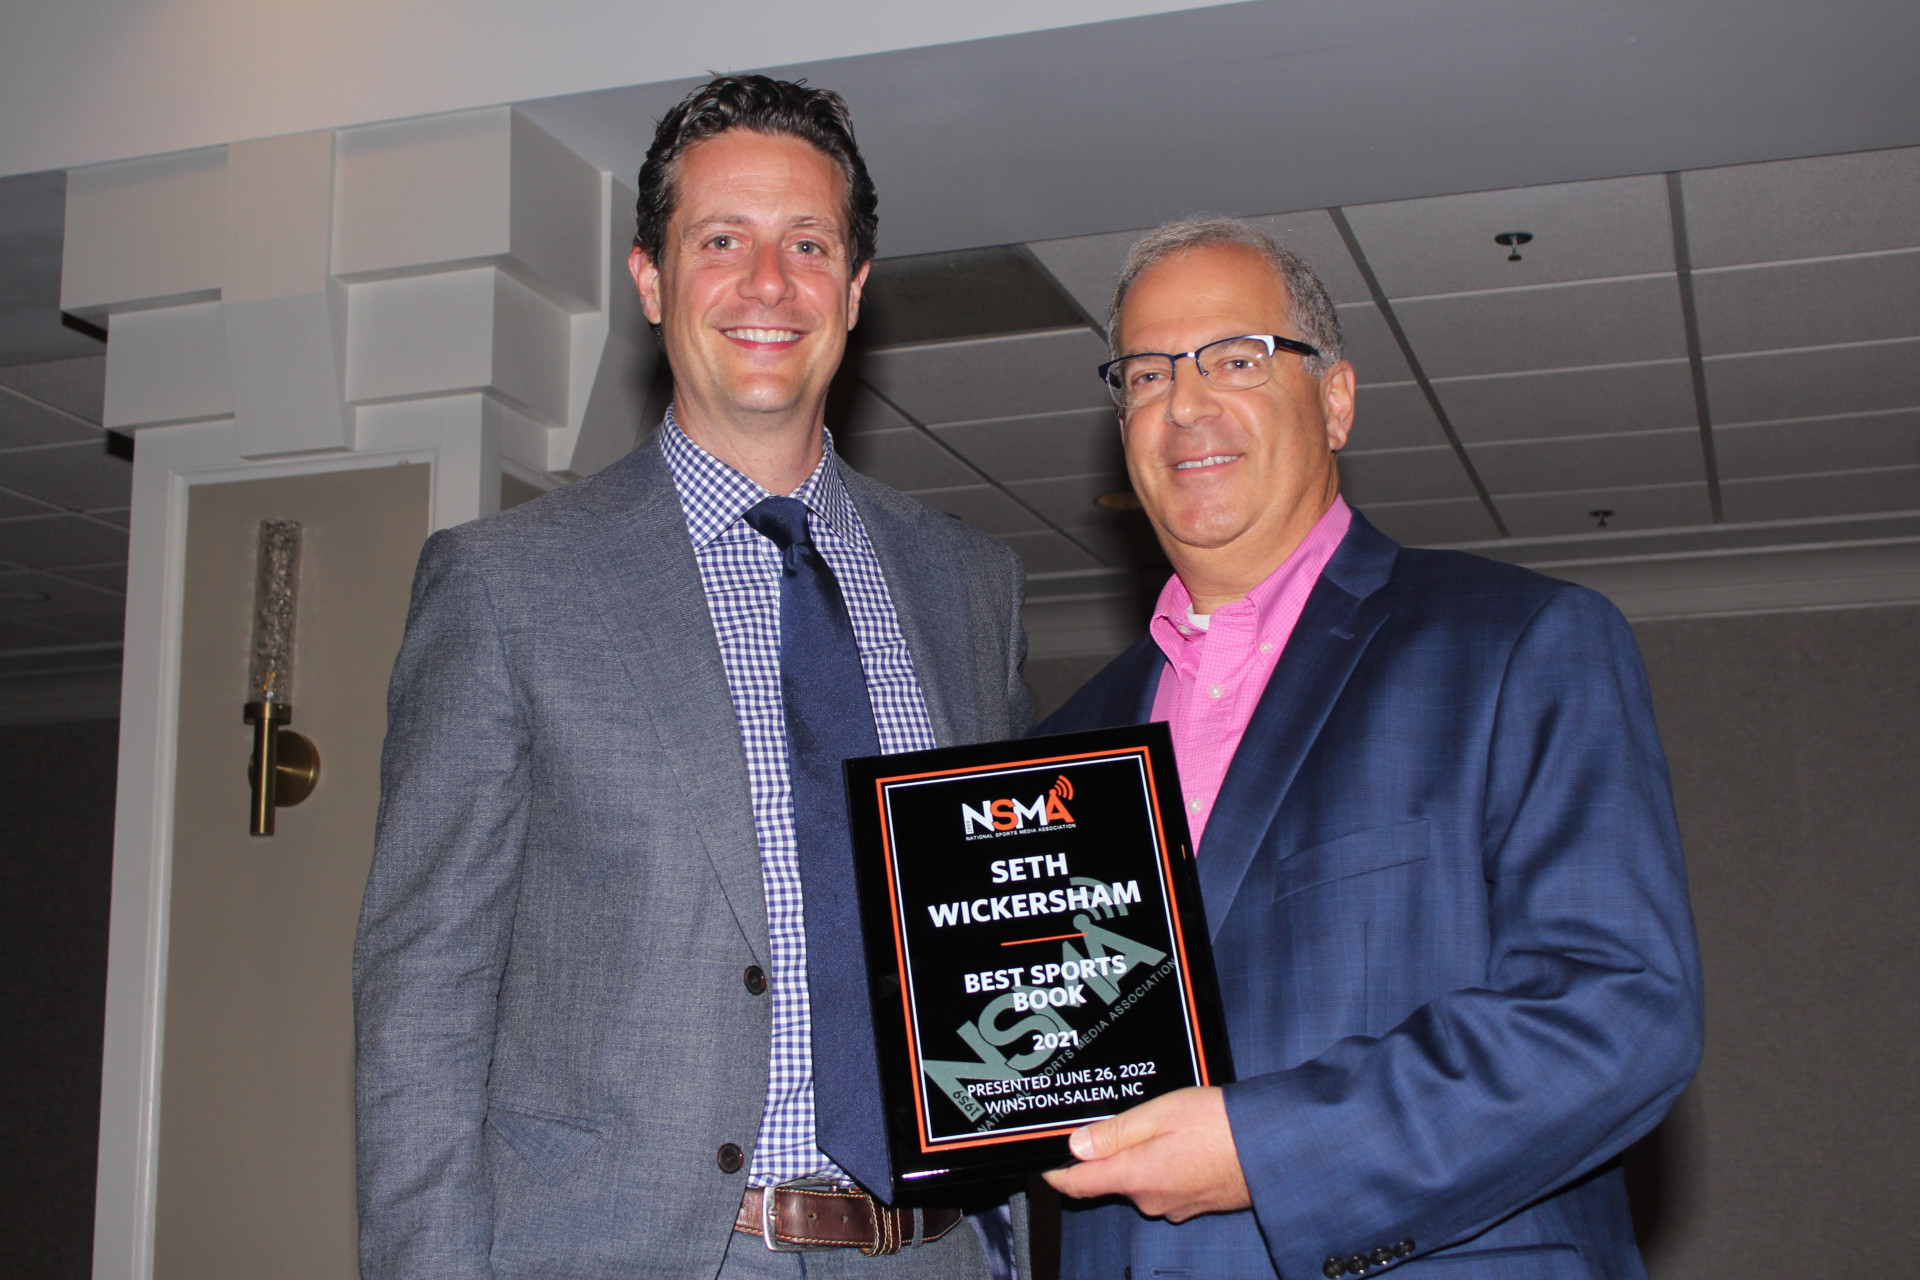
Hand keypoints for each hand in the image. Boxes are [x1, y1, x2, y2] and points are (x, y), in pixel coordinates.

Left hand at [1041, 1085, 1250, 1221]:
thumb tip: (1076, 1146)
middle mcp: (1151, 1200)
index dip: (1057, 1175)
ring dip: (1143, 1155)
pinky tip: (1184, 1139)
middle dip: (1111, 1151)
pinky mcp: (1196, 1203)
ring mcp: (1175, 1205)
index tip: (1046, 1165)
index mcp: (1136, 1177)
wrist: (1273, 1147)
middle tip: (1123, 1116)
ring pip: (1142, 1179)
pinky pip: (1167, 1182)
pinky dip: (1167, 1162)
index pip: (1079, 1185)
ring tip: (1162, 1122)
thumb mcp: (1159, 1113)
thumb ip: (1114, 1132)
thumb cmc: (1221, 1126)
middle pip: (1112, 1178)